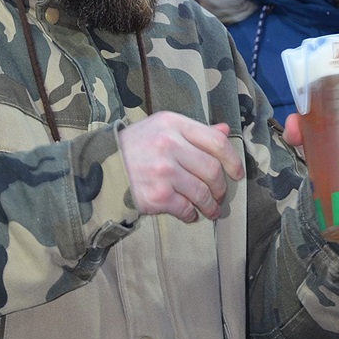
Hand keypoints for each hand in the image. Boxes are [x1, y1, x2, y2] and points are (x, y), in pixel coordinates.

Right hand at [118, 111, 243, 222]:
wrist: (101, 167)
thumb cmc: (136, 146)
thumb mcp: (162, 128)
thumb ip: (195, 131)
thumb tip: (225, 130)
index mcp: (173, 124)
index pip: (216, 141)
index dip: (233, 159)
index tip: (237, 173)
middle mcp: (169, 145)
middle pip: (212, 169)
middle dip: (220, 187)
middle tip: (219, 194)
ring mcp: (163, 171)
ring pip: (202, 192)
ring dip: (210, 204)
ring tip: (209, 209)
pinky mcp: (157, 195)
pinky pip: (186, 208)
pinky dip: (191, 214)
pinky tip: (189, 213)